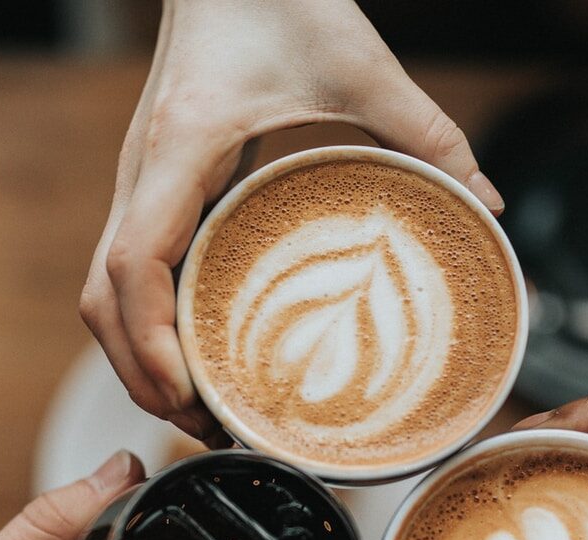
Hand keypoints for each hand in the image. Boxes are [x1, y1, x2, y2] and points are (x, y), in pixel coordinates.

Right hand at [79, 0, 502, 442]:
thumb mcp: (360, 62)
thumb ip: (428, 132)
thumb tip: (487, 205)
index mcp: (180, 149)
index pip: (131, 265)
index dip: (149, 343)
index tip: (189, 396)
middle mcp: (141, 173)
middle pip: (101, 301)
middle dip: (143, 376)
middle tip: (208, 430)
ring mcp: (138, 183)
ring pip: (102, 293)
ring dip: (138, 358)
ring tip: (201, 411)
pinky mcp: (154, 189)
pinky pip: (129, 273)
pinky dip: (148, 326)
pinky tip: (198, 356)